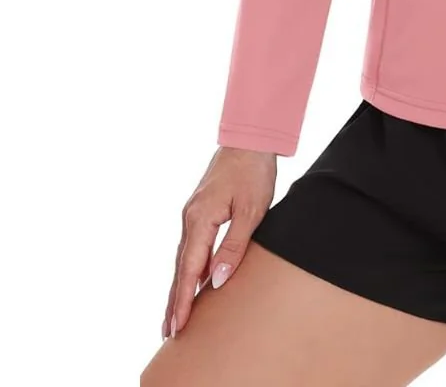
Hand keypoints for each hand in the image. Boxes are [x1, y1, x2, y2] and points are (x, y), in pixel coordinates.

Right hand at [162, 146, 276, 339]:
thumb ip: (233, 247)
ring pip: (184, 257)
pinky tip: (195, 281)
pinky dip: (190, 267)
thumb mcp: (251, 211)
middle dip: (173, 300)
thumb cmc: (253, 172)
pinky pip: (192, 245)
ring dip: (180, 285)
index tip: (176, 325)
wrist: (249, 140)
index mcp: (200, 220)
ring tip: (176, 314)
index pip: (189, 269)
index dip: (182, 300)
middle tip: (167, 331)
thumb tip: (215, 282)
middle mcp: (190, 219)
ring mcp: (193, 213)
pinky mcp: (201, 210)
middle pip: (180, 267)